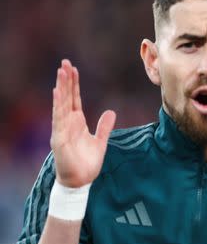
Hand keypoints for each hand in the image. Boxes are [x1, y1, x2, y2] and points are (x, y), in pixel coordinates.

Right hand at [50, 60, 115, 187]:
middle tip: (65, 62)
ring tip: (61, 72)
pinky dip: (58, 105)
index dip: (73, 84)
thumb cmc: (87, 163)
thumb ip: (104, 127)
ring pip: (61, 104)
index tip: (73, 69)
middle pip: (66, 97)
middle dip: (66, 80)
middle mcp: (67, 123)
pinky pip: (59, 119)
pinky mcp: (60, 138)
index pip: (74, 98)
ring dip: (61, 88)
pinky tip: (58, 93)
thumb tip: (111, 112)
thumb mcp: (100, 142)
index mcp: (76, 122)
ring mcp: (62, 129)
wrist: (80, 181)